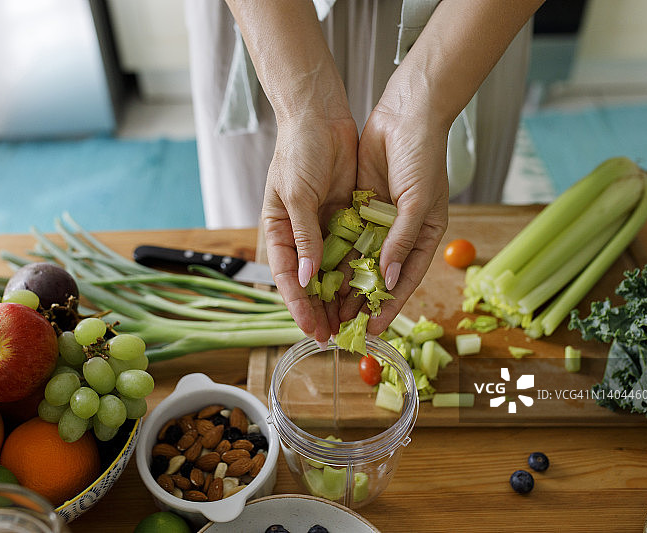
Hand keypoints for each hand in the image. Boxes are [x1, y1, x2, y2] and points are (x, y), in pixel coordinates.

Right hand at [263, 115, 358, 342]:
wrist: (321, 115)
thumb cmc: (298, 151)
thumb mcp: (297, 195)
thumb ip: (304, 237)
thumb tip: (307, 278)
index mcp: (278, 230)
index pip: (287, 277)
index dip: (299, 306)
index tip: (313, 329)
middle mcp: (300, 234)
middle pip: (310, 281)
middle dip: (320, 309)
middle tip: (335, 337)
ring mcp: (324, 227)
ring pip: (333, 270)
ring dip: (341, 296)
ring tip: (353, 322)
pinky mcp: (346, 216)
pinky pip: (353, 250)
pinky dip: (358, 270)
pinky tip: (369, 289)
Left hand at [340, 104, 448, 335]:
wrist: (406, 114)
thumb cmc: (423, 158)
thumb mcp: (417, 203)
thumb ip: (401, 241)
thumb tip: (387, 280)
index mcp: (423, 235)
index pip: (404, 280)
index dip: (389, 305)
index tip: (373, 328)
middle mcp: (400, 233)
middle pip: (379, 276)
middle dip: (363, 301)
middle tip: (343, 325)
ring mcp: (378, 220)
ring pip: (359, 261)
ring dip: (346, 285)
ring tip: (329, 309)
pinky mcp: (359, 206)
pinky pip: (346, 237)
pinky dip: (336, 257)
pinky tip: (321, 276)